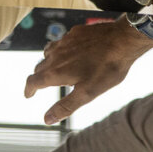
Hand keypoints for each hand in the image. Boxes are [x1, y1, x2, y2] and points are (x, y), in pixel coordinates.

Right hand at [24, 17, 152, 123]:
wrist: (123, 40)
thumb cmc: (107, 69)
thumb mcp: (87, 93)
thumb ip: (66, 106)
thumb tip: (47, 119)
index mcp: (56, 72)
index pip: (33, 81)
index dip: (29, 89)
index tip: (29, 94)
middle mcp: (56, 55)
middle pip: (39, 67)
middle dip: (39, 77)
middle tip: (42, 85)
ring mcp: (65, 41)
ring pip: (48, 52)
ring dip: (48, 62)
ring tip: (55, 68)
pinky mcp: (75, 32)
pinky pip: (61, 41)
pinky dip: (61, 50)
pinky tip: (72, 52)